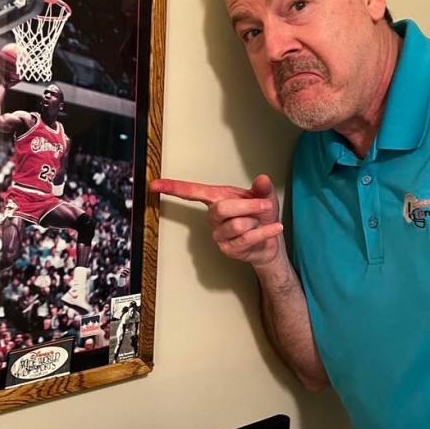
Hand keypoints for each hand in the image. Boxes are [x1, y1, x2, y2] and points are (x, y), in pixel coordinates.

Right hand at [150, 174, 283, 266]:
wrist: (271, 242)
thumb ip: (262, 188)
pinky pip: (246, 238)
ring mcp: (219, 234)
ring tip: (261, 222)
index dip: (173, 188)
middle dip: (248, 206)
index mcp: (217, 198)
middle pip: (221, 208)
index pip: (192, 192)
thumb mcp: (265, 197)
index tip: (155, 185)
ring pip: (236, 224)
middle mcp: (213, 217)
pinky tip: (274, 228)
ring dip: (256, 221)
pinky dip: (264, 232)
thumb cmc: (261, 216)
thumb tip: (262, 179)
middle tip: (264, 206)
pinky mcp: (228, 249)